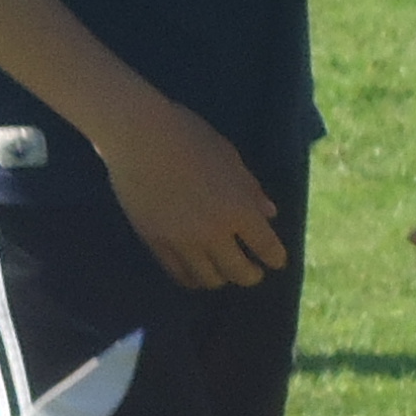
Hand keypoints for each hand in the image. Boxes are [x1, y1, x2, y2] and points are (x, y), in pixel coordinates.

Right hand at [100, 91, 287, 290]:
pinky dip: (192, 277)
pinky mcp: (156, 243)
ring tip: (222, 272)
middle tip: (253, 272)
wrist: (139, 137)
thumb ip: (250, 189)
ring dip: (221, 278)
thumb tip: (269, 213)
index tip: (276, 260)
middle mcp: (213, 232)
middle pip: (240, 272)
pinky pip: (178, 273)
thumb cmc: (189, 136)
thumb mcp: (228, 157)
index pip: (266, 247)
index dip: (275, 258)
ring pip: (209, 279)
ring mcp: (182, 241)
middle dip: (251, 275)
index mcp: (238, 208)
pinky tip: (195, 272)